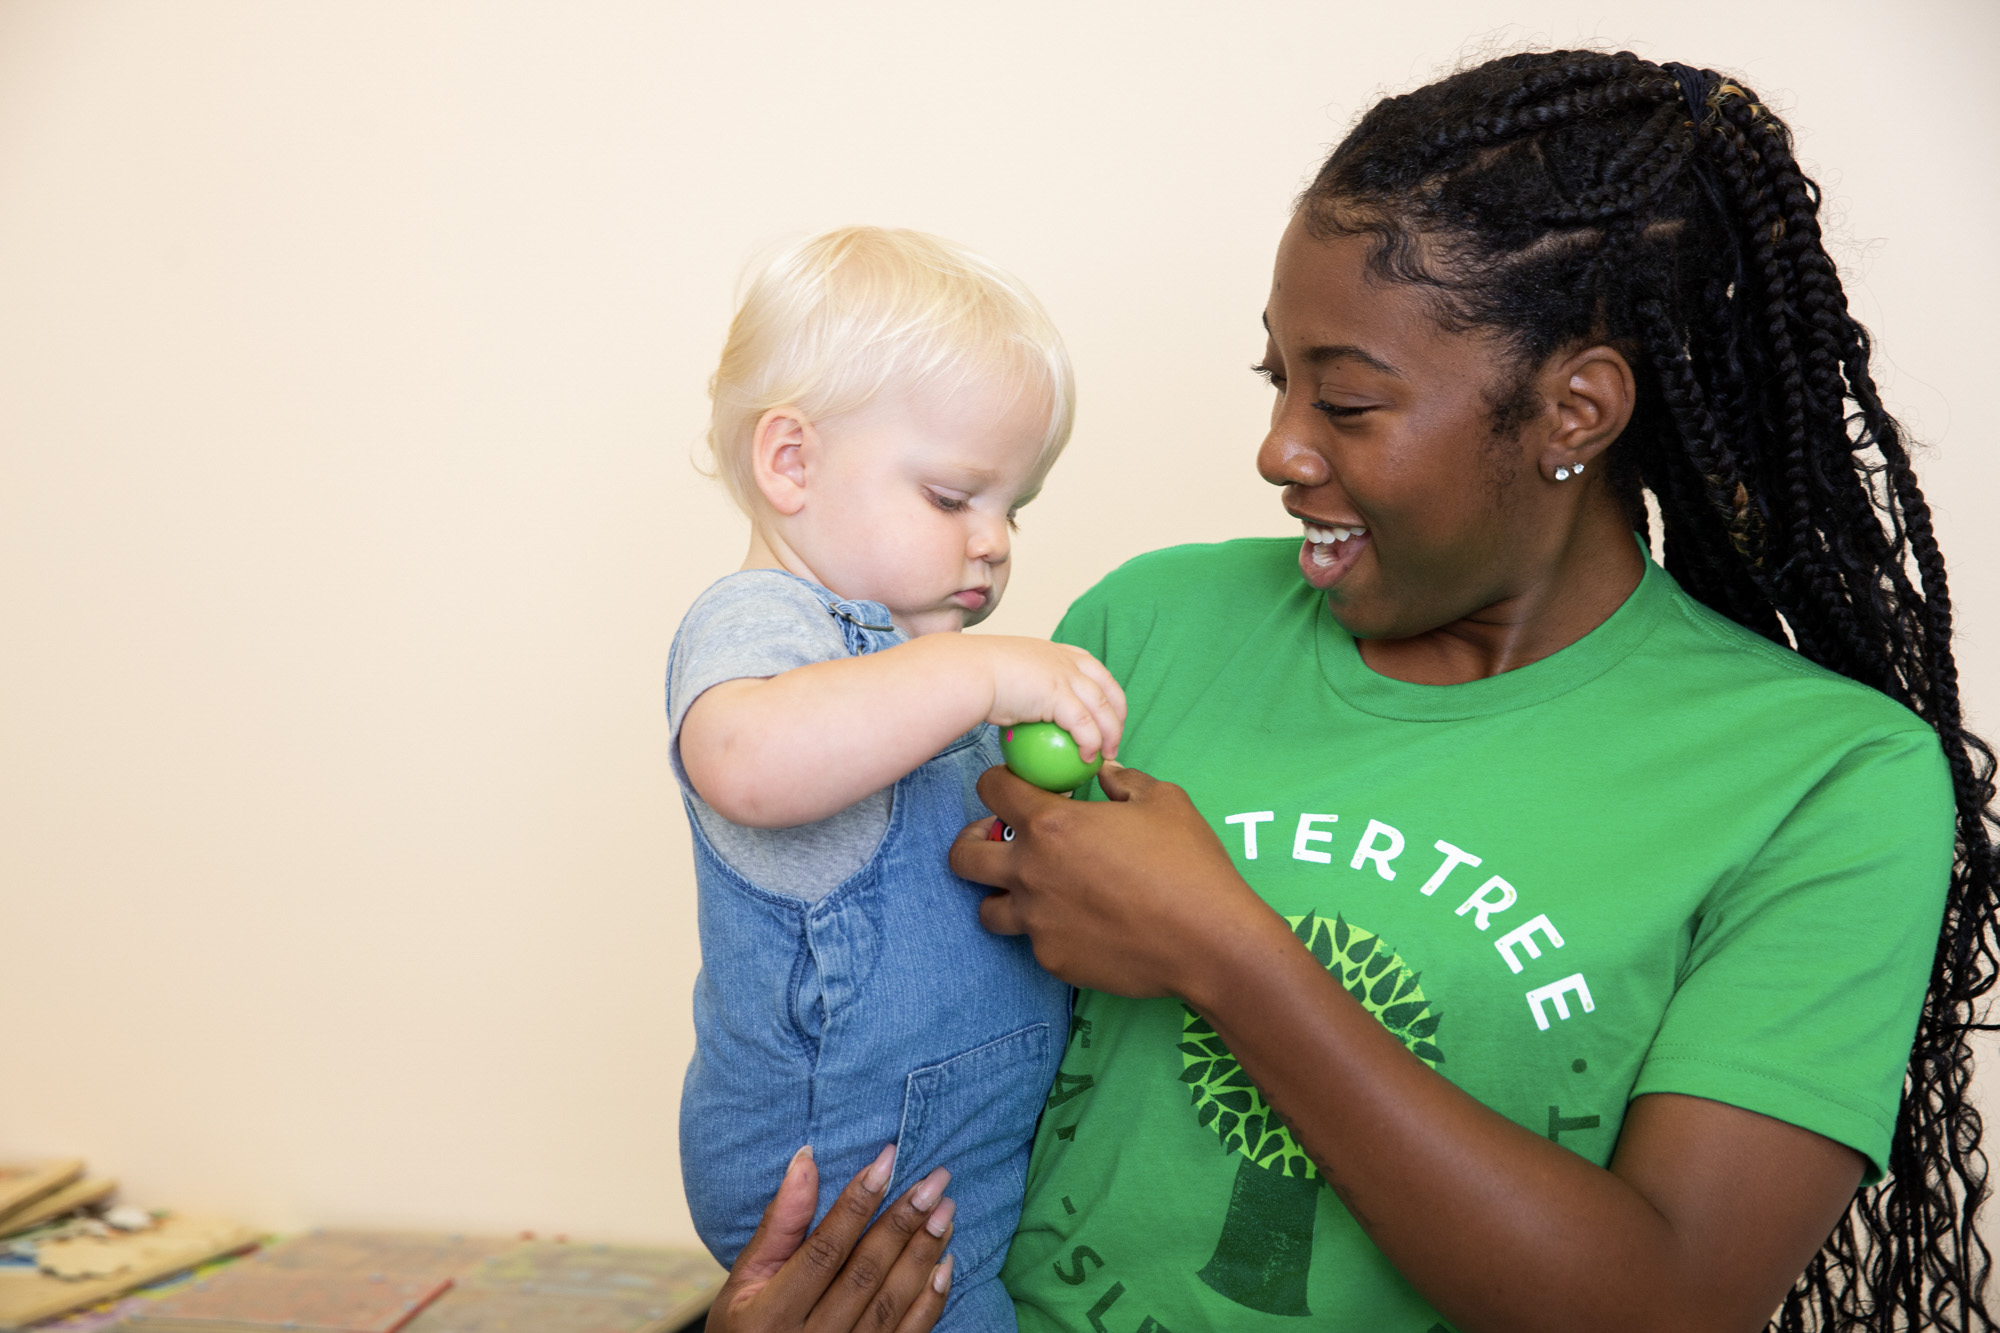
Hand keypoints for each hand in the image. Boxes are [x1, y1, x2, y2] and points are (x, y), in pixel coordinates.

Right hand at [705, 1143, 955, 1332]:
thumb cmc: (748, 1323)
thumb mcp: (746, 1278)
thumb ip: (779, 1223)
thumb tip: (806, 1160)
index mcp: (772, 1314)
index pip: (824, 1251)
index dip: (857, 1203)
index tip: (887, 1161)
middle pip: (864, 1274)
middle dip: (903, 1222)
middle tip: (934, 1181)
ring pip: (890, 1303)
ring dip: (922, 1254)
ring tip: (945, 1211)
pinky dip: (931, 1301)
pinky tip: (944, 1264)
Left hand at [949, 762, 1268, 999]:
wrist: (1208, 939)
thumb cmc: (1188, 863)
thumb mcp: (1163, 801)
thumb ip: (1123, 781)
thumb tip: (1105, 774)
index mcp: (1051, 825)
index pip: (991, 790)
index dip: (998, 782)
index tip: (1012, 788)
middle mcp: (1031, 872)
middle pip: (963, 856)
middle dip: (973, 842)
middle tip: (998, 840)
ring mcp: (1038, 921)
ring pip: (986, 909)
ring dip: (1002, 895)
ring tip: (1032, 890)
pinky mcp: (1053, 959)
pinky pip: (1033, 941)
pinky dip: (1047, 929)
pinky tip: (1081, 923)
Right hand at [970, 638, 1125, 763]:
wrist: (967, 672)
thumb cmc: (975, 677)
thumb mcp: (1006, 674)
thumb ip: (1021, 688)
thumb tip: (1020, 712)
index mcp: (1056, 652)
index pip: (1093, 669)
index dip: (1106, 692)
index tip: (1105, 714)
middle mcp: (1067, 660)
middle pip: (1109, 688)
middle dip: (1118, 716)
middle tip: (1113, 741)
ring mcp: (1066, 675)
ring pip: (1104, 709)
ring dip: (1111, 735)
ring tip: (1105, 756)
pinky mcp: (1060, 695)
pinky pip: (1085, 726)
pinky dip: (1090, 744)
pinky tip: (1087, 759)